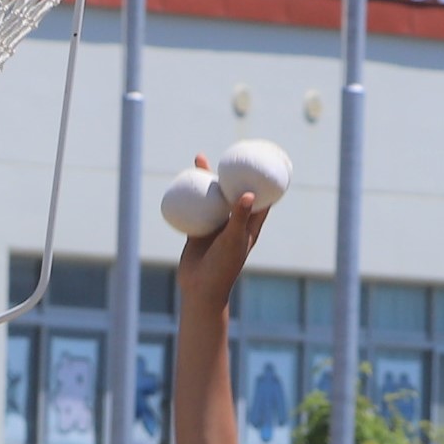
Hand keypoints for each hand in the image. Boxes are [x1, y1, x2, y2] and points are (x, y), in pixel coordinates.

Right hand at [174, 172, 268, 297]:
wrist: (200, 289)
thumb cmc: (223, 267)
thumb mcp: (234, 240)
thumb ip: (240, 217)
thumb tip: (248, 194)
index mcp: (248, 225)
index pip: (260, 198)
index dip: (262, 180)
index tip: (261, 160)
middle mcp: (232, 223)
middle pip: (233, 191)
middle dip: (230, 173)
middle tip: (226, 153)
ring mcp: (214, 226)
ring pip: (211, 197)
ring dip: (206, 180)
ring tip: (199, 161)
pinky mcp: (197, 231)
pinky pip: (193, 208)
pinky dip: (188, 196)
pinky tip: (181, 181)